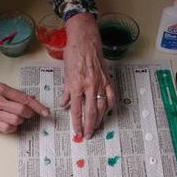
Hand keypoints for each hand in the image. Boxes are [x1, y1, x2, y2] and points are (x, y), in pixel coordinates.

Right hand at [0, 81, 49, 132]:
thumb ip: (15, 92)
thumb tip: (32, 97)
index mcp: (0, 89)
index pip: (24, 98)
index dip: (37, 106)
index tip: (45, 111)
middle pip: (21, 110)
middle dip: (29, 113)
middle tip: (29, 113)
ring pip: (16, 120)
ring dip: (21, 120)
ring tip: (18, 116)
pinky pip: (8, 128)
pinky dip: (14, 127)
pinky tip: (11, 122)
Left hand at [61, 13, 115, 138]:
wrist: (86, 41)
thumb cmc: (74, 55)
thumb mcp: (66, 74)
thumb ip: (66, 92)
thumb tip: (64, 104)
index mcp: (76, 85)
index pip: (77, 110)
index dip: (77, 123)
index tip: (78, 132)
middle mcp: (89, 86)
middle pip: (91, 112)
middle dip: (90, 126)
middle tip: (89, 135)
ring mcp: (100, 83)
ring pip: (102, 106)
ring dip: (100, 119)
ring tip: (97, 127)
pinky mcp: (108, 80)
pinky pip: (111, 96)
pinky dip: (110, 106)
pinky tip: (107, 112)